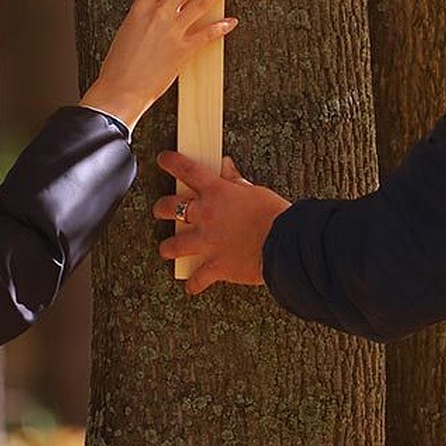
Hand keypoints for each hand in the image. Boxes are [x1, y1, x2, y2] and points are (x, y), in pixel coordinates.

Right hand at [79, 0, 236, 131]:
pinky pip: (207, 35)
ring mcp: (173, 31)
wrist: (121, 88)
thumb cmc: (119, 62)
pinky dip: (221, 27)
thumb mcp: (129, 29)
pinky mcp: (184, 50)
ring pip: (201, 3)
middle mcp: (159, 14)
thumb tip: (161, 6)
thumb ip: (147, 14)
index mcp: (142, 6)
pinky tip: (232, 21)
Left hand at [154, 152, 290, 294]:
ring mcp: (207, 242)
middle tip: (160, 209)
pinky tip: (191, 285)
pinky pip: (197, 279)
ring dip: (168, 247)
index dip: (172, 162)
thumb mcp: (255, 191)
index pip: (187, 170)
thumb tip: (226, 166)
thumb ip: (235, 181)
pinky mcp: (215, 266)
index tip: (163, 159)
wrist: (285, 244)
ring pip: (173, 245)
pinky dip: (193, 284)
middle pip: (170, 207)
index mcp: (217, 192)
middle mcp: (206, 215)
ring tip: (167, 249)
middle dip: (161, 208)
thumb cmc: (276, 216)